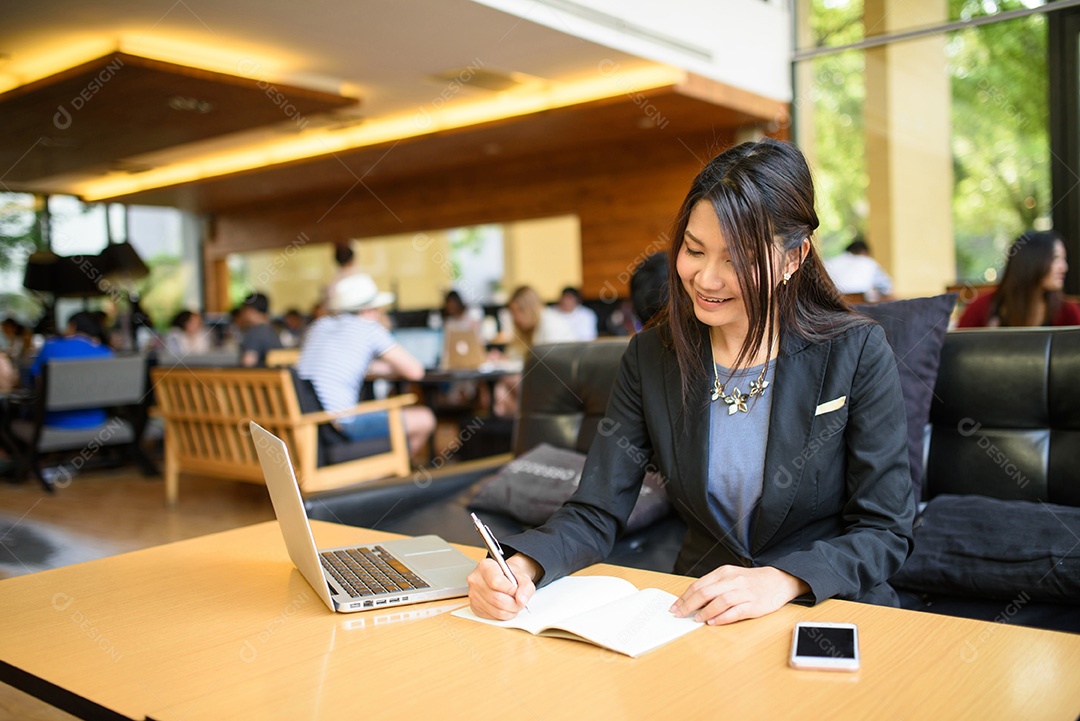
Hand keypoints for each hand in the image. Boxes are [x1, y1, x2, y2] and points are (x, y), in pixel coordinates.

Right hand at [467, 553, 539, 619]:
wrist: (503, 580)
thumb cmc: (510, 577)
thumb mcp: (522, 577)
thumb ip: (525, 587)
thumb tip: (521, 600)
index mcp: (485, 566)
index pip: (496, 582)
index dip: (510, 590)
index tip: (516, 590)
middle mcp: (475, 580)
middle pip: (497, 599)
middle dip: (513, 604)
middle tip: (519, 601)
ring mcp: (473, 594)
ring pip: (496, 611)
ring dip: (510, 611)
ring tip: (514, 604)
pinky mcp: (474, 607)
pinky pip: (493, 617)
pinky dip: (503, 615)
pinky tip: (505, 607)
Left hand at [669, 566, 808, 625]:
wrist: (777, 580)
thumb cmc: (750, 581)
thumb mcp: (730, 577)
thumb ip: (713, 586)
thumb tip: (692, 601)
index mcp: (724, 572)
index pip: (699, 585)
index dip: (685, 597)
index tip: (675, 607)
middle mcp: (733, 581)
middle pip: (705, 592)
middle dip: (689, 605)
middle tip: (679, 614)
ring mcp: (744, 593)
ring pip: (720, 601)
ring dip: (705, 612)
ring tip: (696, 619)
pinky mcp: (754, 605)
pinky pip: (735, 612)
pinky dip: (722, 618)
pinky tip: (713, 622)